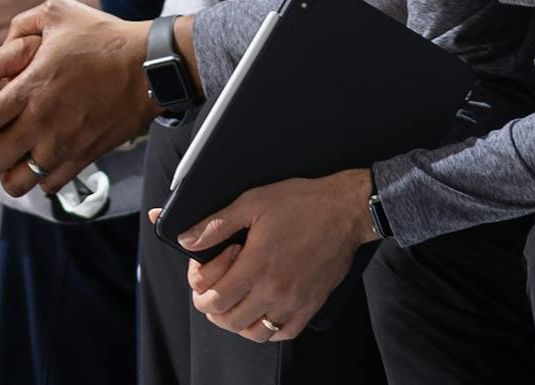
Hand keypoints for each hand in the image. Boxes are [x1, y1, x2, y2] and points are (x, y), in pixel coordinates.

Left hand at [0, 0, 157, 196]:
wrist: (154, 64)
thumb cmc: (107, 37)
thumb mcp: (61, 13)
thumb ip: (21, 24)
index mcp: (30, 87)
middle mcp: (42, 121)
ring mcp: (64, 143)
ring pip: (16, 183)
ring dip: (9, 172)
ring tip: (17, 157)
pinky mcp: (86, 155)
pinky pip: (49, 186)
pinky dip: (41, 179)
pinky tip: (46, 160)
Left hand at [161, 168, 376, 341]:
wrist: (348, 209)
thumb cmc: (303, 202)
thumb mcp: (255, 201)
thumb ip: (217, 223)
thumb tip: (186, 240)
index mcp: (256, 266)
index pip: (212, 299)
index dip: (201, 286)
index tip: (212, 268)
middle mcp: (273, 291)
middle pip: (228, 321)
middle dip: (214, 306)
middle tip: (220, 285)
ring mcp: (294, 301)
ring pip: (253, 333)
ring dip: (239, 321)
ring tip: (240, 299)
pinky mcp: (311, 304)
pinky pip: (283, 333)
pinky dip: (268, 329)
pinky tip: (266, 309)